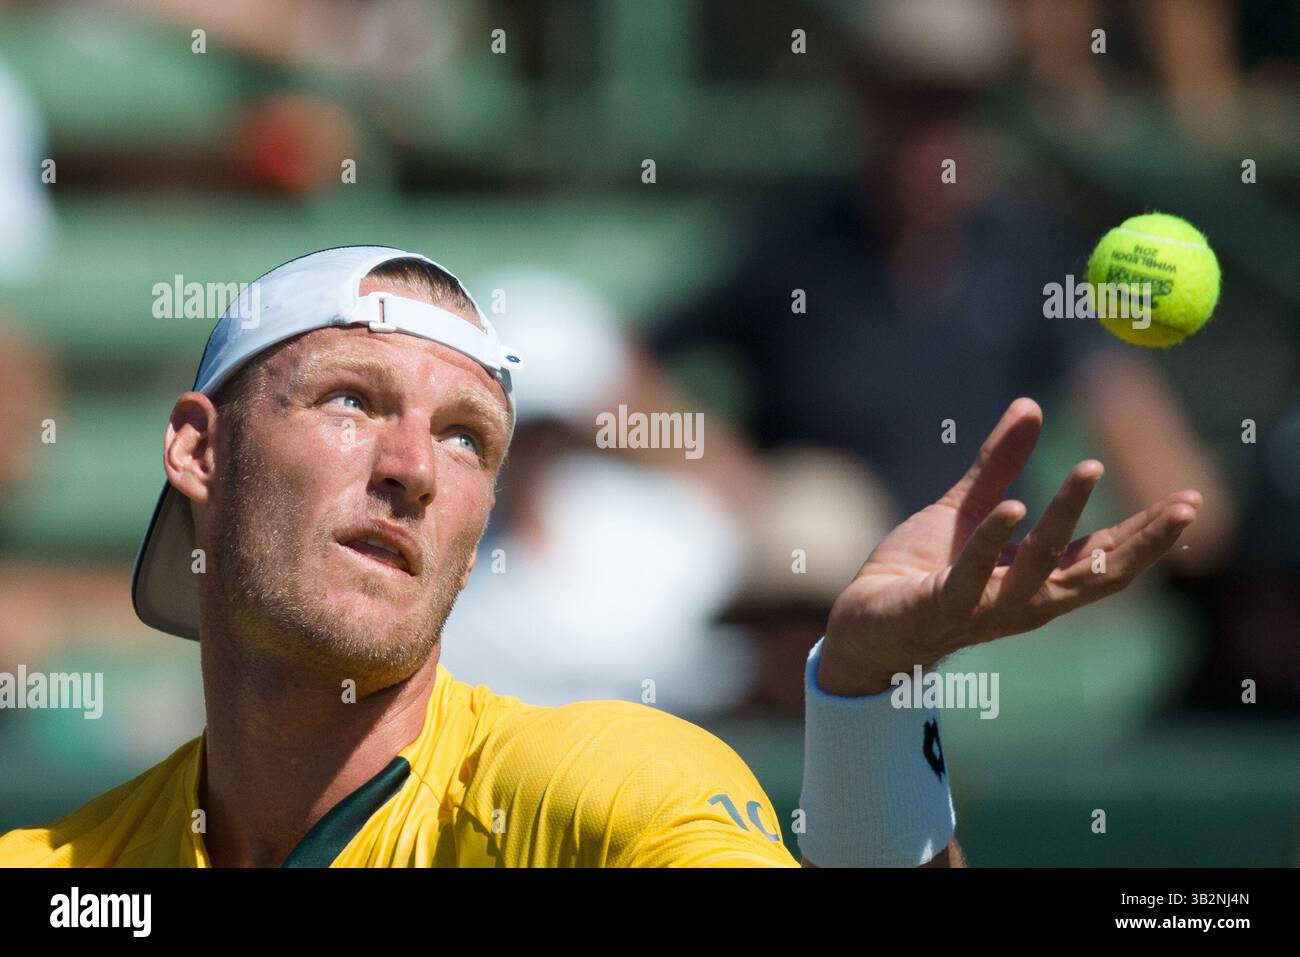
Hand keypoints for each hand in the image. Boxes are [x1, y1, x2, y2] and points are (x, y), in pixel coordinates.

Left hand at [817, 398, 1199, 696]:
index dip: (1147, 534)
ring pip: (1038, 567)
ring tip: (1088, 469)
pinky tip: (1012, 507)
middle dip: (1141, 542)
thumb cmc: (921, 570)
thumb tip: (1030, 405)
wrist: (863, 621)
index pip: (1104, 558)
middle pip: (1094, 575)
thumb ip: (998, 465)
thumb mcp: (967, 510)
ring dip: (1066, 518)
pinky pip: (973, 576)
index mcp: (1036, 579)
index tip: (1190, 502)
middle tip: (1182, 505)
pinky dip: (994, 543)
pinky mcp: (942, 607)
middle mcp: (1023, 601)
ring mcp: (985, 608)